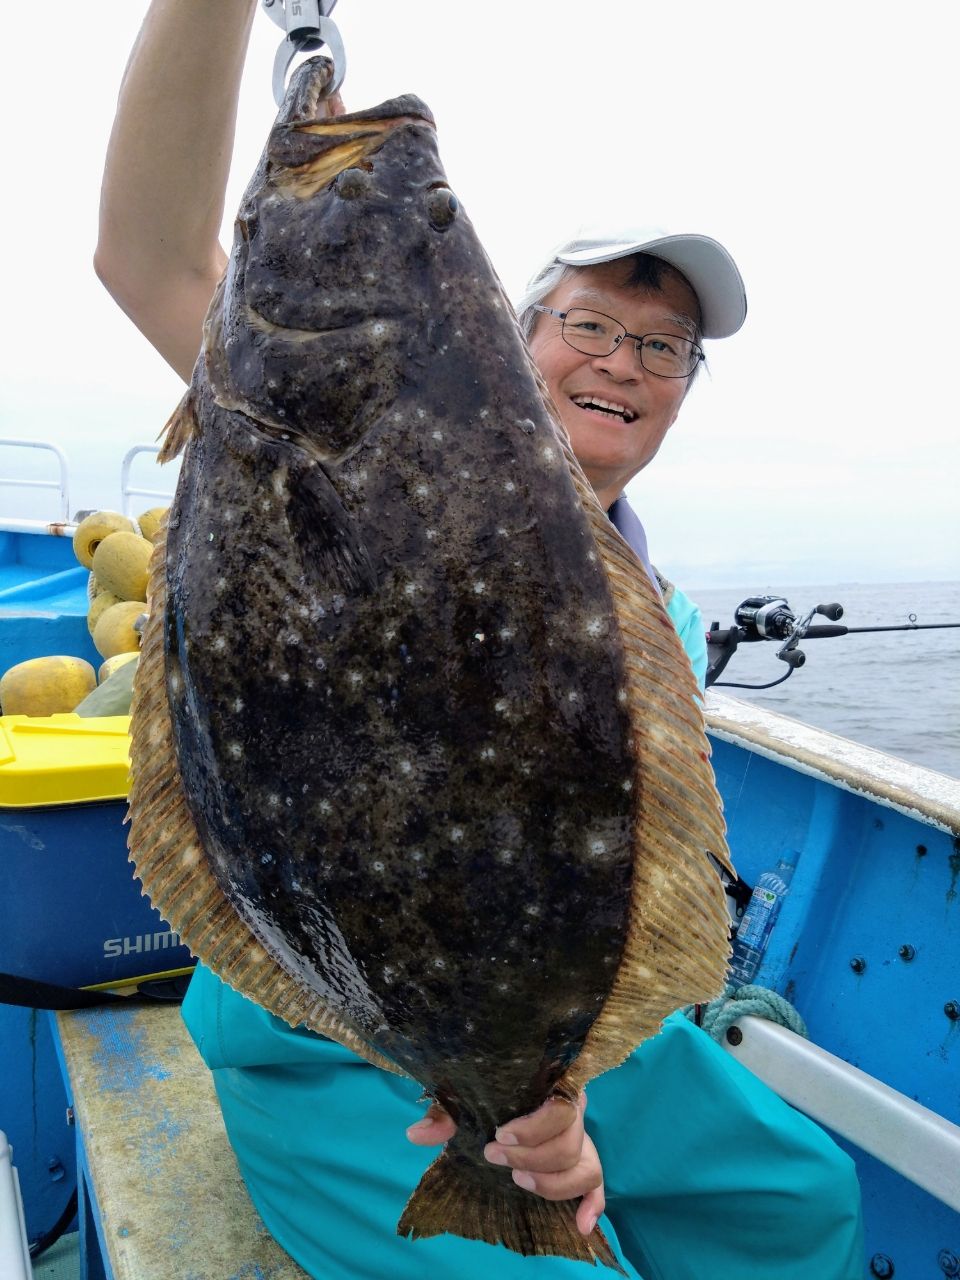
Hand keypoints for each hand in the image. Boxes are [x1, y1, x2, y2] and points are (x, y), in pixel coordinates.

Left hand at [407, 1092, 603, 1236]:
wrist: (498, 1095)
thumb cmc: (487, 1096)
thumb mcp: (464, 1101)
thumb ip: (445, 1114)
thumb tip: (416, 1134)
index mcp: (550, 1087)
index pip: (559, 1107)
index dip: (532, 1128)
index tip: (498, 1137)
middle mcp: (572, 1112)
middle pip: (569, 1142)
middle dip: (529, 1157)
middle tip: (494, 1157)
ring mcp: (580, 1141)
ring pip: (583, 1166)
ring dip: (552, 1182)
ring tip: (518, 1182)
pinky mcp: (581, 1167)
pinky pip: (597, 1187)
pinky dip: (592, 1205)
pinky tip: (579, 1225)